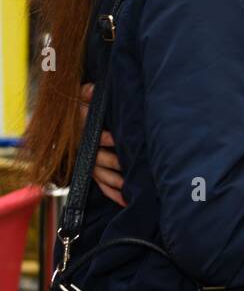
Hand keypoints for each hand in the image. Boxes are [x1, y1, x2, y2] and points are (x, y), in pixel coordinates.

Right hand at [78, 83, 125, 207]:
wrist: (66, 121)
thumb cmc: (80, 106)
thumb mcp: (81, 96)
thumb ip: (87, 93)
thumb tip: (92, 89)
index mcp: (85, 131)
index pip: (95, 135)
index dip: (105, 138)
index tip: (116, 140)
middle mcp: (86, 150)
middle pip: (100, 159)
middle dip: (114, 163)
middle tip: (129, 169)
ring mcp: (90, 163)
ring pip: (102, 176)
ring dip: (116, 183)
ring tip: (131, 190)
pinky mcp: (93, 172)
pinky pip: (103, 186)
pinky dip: (113, 194)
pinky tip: (126, 201)